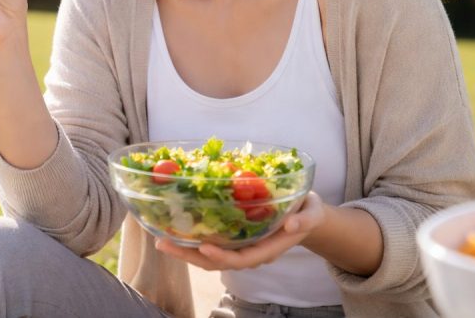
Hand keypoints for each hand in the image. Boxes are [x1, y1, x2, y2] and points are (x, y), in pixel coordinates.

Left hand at [154, 192, 326, 270]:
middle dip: (191, 256)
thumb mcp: (312, 212)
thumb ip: (305, 219)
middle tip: (164, 244)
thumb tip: (293, 225)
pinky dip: (192, 242)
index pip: (243, 259)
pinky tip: (174, 232)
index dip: (223, 256)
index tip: (204, 247)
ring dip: (185, 251)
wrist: (306, 215)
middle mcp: (252, 252)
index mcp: (270, 248)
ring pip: (210, 257)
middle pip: (218, 262)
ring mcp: (242, 248)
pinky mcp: (235, 239)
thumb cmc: (308, 211)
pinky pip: (212, 245)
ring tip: (161, 241)